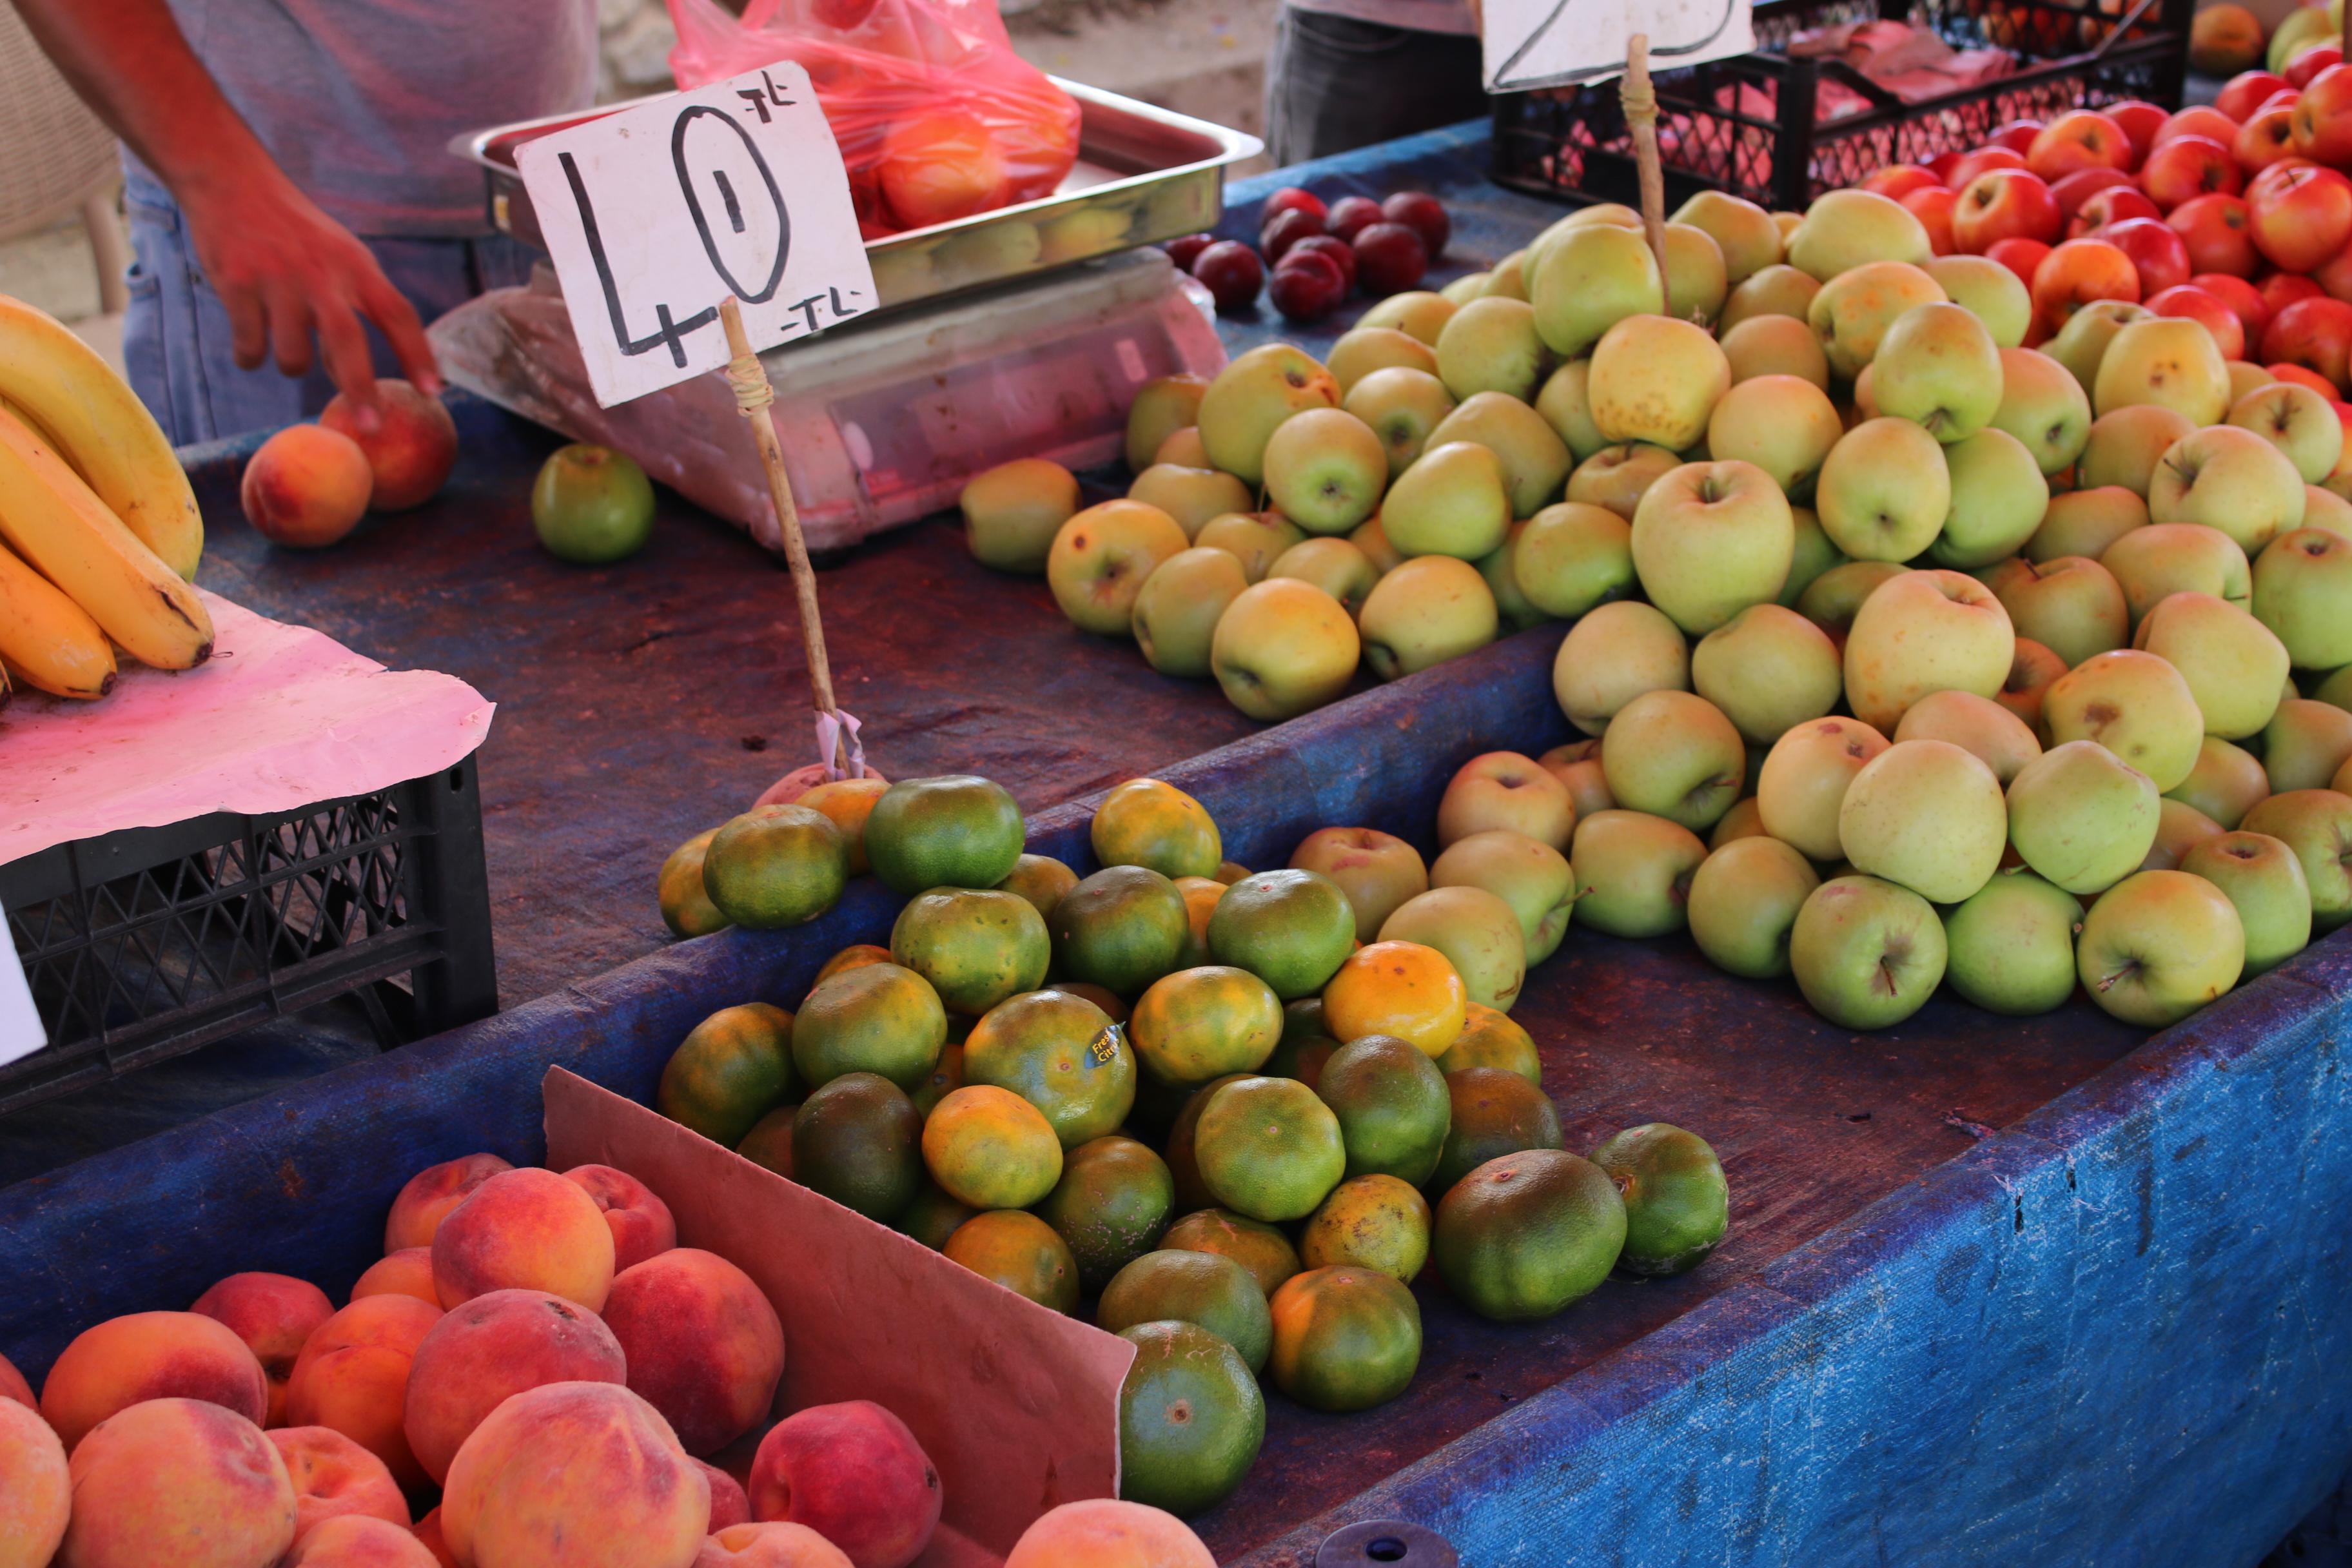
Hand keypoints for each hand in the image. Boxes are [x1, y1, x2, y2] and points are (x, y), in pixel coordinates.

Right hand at [178, 167, 441, 430]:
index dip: (418, 354)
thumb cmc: (294, 230)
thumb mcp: (337, 255)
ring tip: (281, 340)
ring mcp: (277, 279)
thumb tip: (354, 379)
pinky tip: (250, 340)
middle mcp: (320, 272)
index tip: (434, 392)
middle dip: (361, 389)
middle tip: (371, 426)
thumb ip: (352, 308)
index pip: (398, 313)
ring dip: (291, 365)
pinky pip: (250, 348)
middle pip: (347, 341)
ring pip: (293, 357)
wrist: (231, 181)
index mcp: (355, 264)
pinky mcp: (236, 284)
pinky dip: (251, 357)